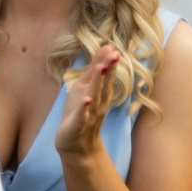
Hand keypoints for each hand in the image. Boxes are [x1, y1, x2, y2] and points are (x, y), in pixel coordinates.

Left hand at [54, 45, 119, 166]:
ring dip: (98, 83)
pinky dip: (84, 108)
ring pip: (95, 96)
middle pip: (104, 83)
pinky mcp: (78, 124)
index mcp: (99, 93)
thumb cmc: (81, 113)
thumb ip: (95, 70)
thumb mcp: (87, 88)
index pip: (105, 75)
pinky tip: (86, 99)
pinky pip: (82, 115)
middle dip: (108, 68)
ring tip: (102, 68)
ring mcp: (89, 113)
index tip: (112, 45)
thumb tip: (105, 48)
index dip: (108, 61)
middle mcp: (98, 102)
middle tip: (115, 53)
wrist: (76, 145)